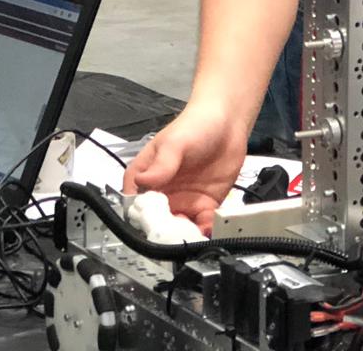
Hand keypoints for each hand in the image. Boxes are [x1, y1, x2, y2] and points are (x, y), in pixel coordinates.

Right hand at [122, 103, 246, 232]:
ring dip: (184, 237)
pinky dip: (205, 231)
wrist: (227, 123)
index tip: (150, 228)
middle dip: (164, 234)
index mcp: (145, 176)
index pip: (135, 203)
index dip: (140, 219)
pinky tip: (209, 231)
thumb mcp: (174, 143)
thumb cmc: (194, 126)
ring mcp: (184, 201)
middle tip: (174, 240)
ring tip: (193, 239)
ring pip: (178, 228)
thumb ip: (161, 164)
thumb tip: (142, 182)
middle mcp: (162, 193)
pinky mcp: (205, 206)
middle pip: (156, 222)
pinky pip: (202, 225)